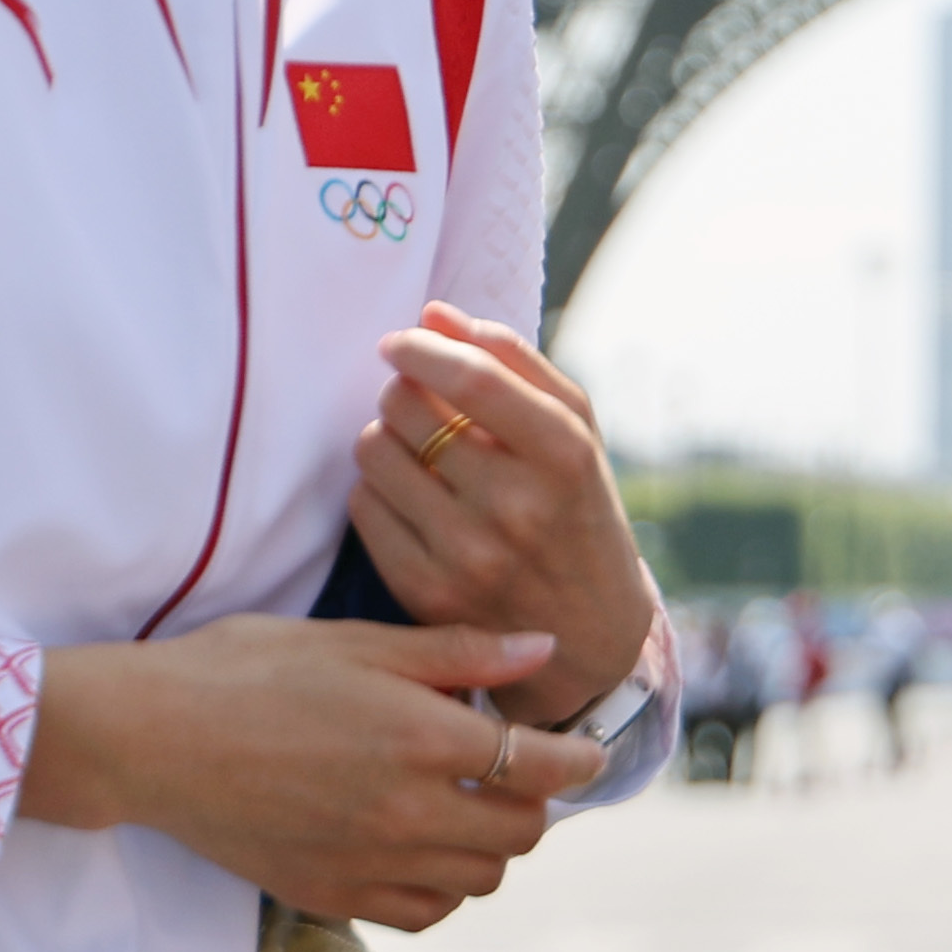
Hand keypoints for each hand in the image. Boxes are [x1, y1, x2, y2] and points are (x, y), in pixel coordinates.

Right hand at [19, 618, 601, 930]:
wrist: (151, 738)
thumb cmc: (248, 670)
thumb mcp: (358, 642)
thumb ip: (459, 655)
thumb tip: (543, 647)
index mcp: (421, 739)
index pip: (541, 768)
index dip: (578, 761)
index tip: (584, 751)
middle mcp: (406, 813)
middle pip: (520, 835)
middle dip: (534, 803)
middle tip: (515, 771)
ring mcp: (367, 863)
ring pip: (478, 882)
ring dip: (491, 847)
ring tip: (467, 806)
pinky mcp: (330, 896)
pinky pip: (422, 912)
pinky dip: (442, 887)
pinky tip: (422, 846)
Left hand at [347, 305, 657, 726]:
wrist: (589, 637)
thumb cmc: (577, 512)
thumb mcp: (576, 433)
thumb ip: (515, 362)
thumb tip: (435, 314)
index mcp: (564, 455)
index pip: (473, 378)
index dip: (422, 348)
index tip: (399, 341)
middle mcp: (516, 505)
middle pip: (410, 408)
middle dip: (402, 390)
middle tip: (416, 402)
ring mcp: (468, 554)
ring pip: (375, 453)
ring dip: (383, 436)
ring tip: (414, 451)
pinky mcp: (425, 591)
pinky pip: (363, 506)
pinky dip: (375, 488)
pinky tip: (407, 496)